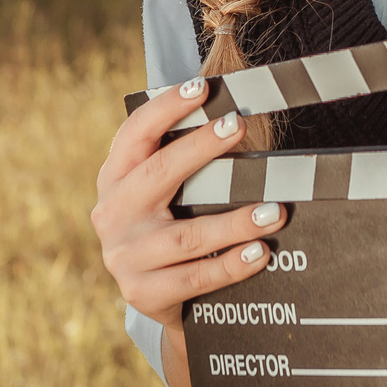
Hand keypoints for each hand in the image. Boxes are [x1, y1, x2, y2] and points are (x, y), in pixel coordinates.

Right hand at [93, 80, 287, 338]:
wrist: (155, 298)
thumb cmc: (167, 227)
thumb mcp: (161, 194)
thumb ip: (182, 161)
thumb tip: (235, 120)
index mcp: (113, 179)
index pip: (135, 134)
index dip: (165, 108)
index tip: (202, 88)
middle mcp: (112, 214)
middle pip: (158, 174)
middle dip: (200, 147)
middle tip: (238, 126)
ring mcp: (125, 256)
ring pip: (187, 235)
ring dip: (235, 222)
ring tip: (273, 211)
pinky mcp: (143, 292)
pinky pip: (196, 277)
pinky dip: (231, 265)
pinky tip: (259, 253)